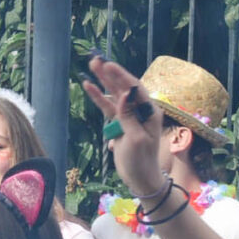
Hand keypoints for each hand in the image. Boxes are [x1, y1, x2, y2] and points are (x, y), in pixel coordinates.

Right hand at [79, 54, 169, 199]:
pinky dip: (99, 97)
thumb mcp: (136, 139)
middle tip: (96, 60)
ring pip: (114, 94)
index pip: (135, 88)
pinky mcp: (119, 124)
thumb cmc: (141, 161)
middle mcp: (140, 110)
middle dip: (110, 73)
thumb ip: (129, 116)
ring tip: (91, 66)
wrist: (140, 178)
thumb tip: (124, 93)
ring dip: (103, 81)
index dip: (121, 76)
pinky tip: (88, 86)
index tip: (109, 65)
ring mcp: (129, 116)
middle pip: (124, 87)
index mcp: (150, 112)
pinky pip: (108, 107)